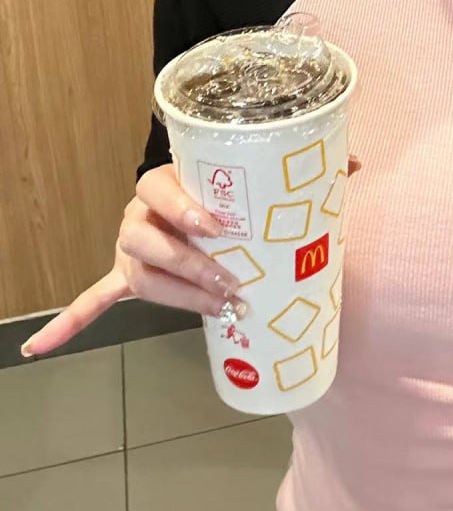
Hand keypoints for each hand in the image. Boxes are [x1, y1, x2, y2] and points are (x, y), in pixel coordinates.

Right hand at [20, 155, 361, 358]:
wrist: (206, 207)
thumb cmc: (232, 196)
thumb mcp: (262, 183)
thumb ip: (301, 172)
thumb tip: (352, 162)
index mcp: (169, 182)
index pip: (160, 186)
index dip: (185, 206)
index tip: (220, 228)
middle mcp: (141, 213)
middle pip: (146, 238)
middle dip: (189, 264)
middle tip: (229, 282)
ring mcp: (131, 249)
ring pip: (139, 274)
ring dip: (177, 295)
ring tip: (218, 307)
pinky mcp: (127, 280)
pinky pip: (94, 299)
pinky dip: (70, 323)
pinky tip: (41, 348)